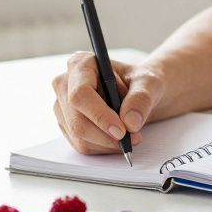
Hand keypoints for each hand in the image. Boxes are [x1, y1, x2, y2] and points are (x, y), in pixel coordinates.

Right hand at [51, 52, 165, 154]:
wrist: (138, 93)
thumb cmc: (139, 82)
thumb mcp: (149, 83)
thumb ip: (141, 98)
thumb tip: (130, 122)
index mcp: (81, 64)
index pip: (80, 94)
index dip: (99, 115)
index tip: (122, 131)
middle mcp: (65, 84)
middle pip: (77, 121)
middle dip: (106, 136)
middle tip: (133, 139)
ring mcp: (63, 107)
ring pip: (79, 137)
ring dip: (108, 143)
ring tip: (131, 135)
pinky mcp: (67, 125)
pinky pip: (82, 145)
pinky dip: (104, 147)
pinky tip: (118, 139)